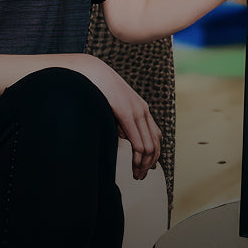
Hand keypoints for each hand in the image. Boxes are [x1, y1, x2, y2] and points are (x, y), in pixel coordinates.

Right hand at [78, 56, 161, 179]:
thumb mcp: (114, 108)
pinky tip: (134, 166)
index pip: (155, 137)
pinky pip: (138, 141)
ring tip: (137, 174)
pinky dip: (139, 157)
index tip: (144, 168)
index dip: (152, 156)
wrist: (92, 72)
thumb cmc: (99, 90)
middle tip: (140, 176)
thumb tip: (123, 137)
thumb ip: (121, 122)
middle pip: (155, 144)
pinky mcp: (126, 114)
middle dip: (149, 164)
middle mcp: (143, 110)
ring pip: (149, 146)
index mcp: (141, 108)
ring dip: (144, 164)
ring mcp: (137, 112)